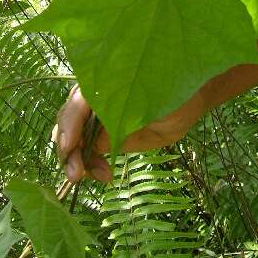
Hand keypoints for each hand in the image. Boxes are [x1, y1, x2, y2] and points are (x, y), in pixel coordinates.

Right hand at [52, 84, 206, 182]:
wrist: (189, 101)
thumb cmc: (177, 96)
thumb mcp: (155, 111)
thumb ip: (125, 123)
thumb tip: (95, 143)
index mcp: (108, 81)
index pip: (78, 102)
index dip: (70, 124)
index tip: (69, 147)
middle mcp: (95, 95)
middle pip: (68, 120)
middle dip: (68, 149)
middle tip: (76, 175)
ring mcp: (96, 113)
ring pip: (71, 136)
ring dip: (77, 159)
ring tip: (100, 176)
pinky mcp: (101, 131)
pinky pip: (85, 147)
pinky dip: (88, 163)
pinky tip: (103, 174)